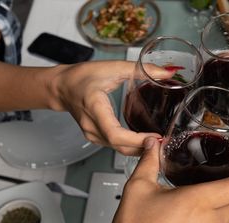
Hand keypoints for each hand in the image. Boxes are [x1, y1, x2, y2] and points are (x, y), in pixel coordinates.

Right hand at [51, 61, 171, 155]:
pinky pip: (115, 146)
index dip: (136, 140)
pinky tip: (145, 141)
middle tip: (164, 141)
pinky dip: (131, 146)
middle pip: (120, 146)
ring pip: (118, 149)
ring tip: (158, 142)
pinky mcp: (95, 137)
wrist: (61, 86)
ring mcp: (92, 134)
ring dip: (139, 149)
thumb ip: (141, 69)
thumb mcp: (113, 67)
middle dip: (143, 147)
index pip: (115, 134)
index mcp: (95, 108)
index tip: (155, 137)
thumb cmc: (82, 76)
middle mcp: (92, 126)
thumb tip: (167, 72)